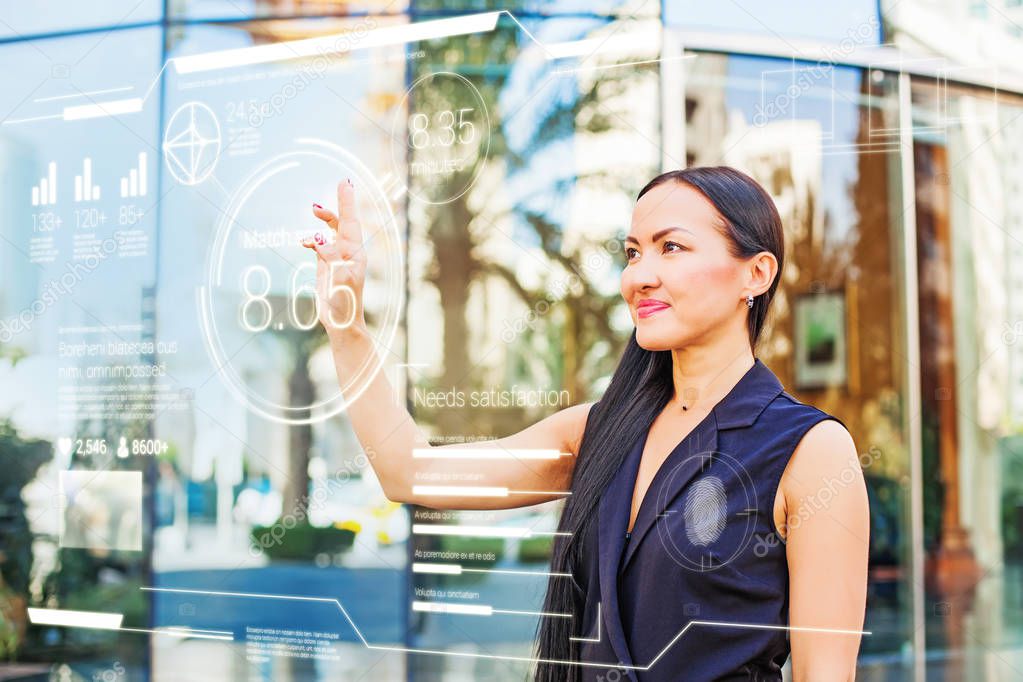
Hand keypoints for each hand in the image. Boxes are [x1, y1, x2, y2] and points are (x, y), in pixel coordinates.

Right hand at [302, 180, 367, 339]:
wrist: (341, 320)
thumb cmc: (345, 301)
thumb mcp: (338, 277)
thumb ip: (329, 255)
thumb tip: (318, 237)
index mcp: (354, 252)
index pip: (350, 221)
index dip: (347, 201)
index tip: (345, 182)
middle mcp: (347, 251)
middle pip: (342, 222)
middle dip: (335, 207)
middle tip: (328, 193)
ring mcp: (337, 257)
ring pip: (331, 231)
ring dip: (323, 220)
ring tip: (314, 210)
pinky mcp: (326, 264)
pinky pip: (319, 244)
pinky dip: (311, 239)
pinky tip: (303, 241)